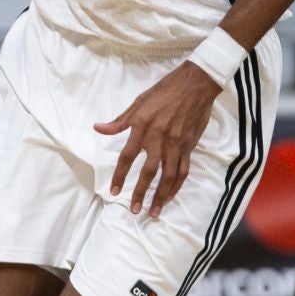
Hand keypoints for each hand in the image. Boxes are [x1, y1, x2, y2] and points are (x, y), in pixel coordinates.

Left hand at [92, 61, 221, 216]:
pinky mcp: (190, 146)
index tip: (113, 191)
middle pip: (149, 171)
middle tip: (135, 210)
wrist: (196, 84)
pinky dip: (177, 185)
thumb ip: (120, 121)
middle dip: (141, 192)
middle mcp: (159, 138)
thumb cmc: (165, 91)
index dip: (120, 175)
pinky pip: (183, 170)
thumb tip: (98, 128)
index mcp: (143, 127)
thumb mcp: (138, 102)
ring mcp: (176, 144)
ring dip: (161, 195)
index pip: (127, 156)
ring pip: (169, 176)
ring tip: (154, 211)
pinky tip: (170, 196)